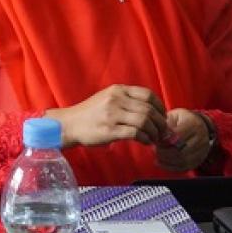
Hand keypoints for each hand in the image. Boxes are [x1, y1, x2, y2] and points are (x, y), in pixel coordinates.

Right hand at [45, 84, 168, 147]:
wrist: (69, 124)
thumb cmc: (89, 114)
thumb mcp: (107, 98)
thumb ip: (126, 100)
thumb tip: (151, 110)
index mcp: (118, 90)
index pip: (148, 95)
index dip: (160, 107)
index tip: (162, 116)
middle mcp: (116, 100)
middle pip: (149, 110)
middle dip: (160, 123)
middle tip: (162, 131)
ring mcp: (112, 115)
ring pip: (145, 121)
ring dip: (154, 132)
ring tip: (154, 138)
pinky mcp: (110, 130)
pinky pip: (136, 133)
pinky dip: (145, 139)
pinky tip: (145, 142)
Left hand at [155, 109, 213, 172]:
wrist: (198, 125)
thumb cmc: (181, 120)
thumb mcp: (174, 117)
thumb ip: (166, 125)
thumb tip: (158, 137)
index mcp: (194, 125)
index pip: (178, 137)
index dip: (164, 140)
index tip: (156, 139)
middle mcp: (201, 139)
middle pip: (180, 151)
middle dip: (164, 152)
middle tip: (154, 149)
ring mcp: (202, 151)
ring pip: (182, 161)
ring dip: (166, 160)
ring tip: (157, 155)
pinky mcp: (198, 160)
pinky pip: (184, 167)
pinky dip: (170, 167)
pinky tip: (159, 162)